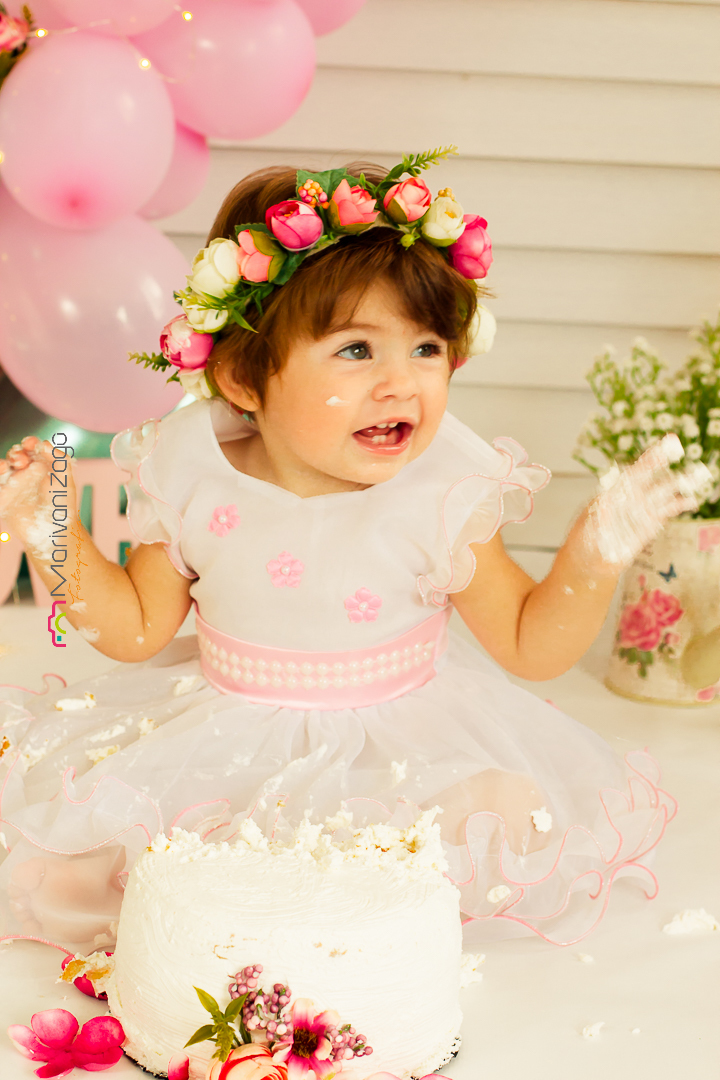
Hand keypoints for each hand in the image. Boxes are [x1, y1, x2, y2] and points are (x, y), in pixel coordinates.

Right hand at [0, 437, 77, 561]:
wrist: (53, 531)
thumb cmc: (62, 505)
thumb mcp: (65, 479)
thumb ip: (58, 459)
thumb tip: (43, 443)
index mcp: (41, 465)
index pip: (32, 449)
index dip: (30, 443)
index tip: (30, 444)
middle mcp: (25, 473)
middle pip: (15, 456)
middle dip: (16, 453)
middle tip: (22, 460)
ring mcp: (13, 485)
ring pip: (2, 468)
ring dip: (2, 463)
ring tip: (6, 466)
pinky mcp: (3, 498)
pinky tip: (2, 473)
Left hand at [579, 435, 709, 573]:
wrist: (589, 559)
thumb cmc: (584, 537)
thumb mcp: (589, 524)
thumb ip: (601, 513)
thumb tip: (606, 503)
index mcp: (616, 491)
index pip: (637, 470)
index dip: (652, 458)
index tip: (667, 445)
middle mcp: (631, 496)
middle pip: (653, 477)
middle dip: (668, 465)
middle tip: (682, 452)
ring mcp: (642, 509)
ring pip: (665, 492)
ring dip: (681, 484)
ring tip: (698, 475)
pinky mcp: (650, 523)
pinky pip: (667, 511)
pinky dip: (680, 505)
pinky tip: (690, 501)